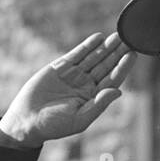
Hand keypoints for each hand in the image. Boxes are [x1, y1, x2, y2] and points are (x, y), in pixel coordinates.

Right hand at [0, 32, 134, 146]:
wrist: (27, 120)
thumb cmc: (54, 125)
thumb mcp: (80, 118)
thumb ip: (99, 104)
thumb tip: (118, 91)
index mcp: (93, 98)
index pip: (112, 80)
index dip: (123, 67)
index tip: (132, 54)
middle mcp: (86, 85)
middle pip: (106, 65)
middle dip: (117, 53)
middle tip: (130, 38)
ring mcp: (73, 75)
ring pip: (93, 58)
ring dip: (105, 47)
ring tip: (118, 35)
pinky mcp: (60, 68)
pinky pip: (76, 54)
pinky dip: (87, 46)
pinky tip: (98, 38)